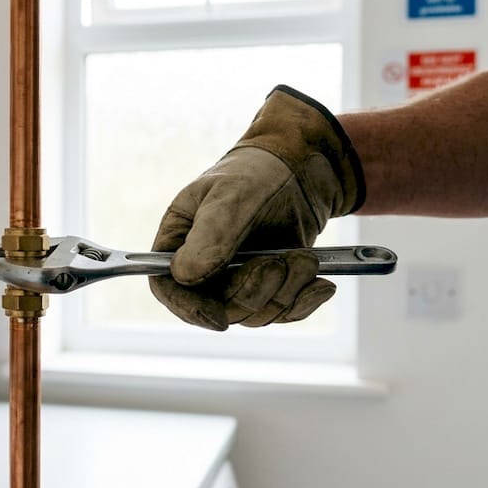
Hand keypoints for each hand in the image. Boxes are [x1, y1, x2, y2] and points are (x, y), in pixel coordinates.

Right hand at [149, 85, 364, 330]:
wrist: (302, 170)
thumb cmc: (256, 173)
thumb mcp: (231, 196)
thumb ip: (210, 235)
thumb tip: (185, 275)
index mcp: (179, 241)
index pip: (167, 286)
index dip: (188, 308)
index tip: (218, 318)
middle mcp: (203, 266)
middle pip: (217, 308)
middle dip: (254, 290)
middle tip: (280, 260)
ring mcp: (237, 279)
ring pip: (254, 314)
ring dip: (285, 290)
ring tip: (303, 258)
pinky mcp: (269, 287)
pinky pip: (282, 313)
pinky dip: (303, 301)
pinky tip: (320, 281)